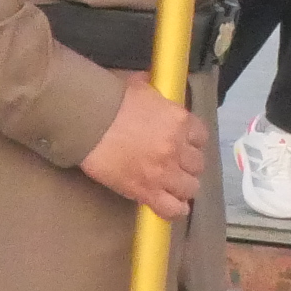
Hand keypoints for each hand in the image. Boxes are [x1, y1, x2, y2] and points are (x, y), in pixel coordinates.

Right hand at [76, 82, 204, 221]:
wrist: (89, 123)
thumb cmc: (111, 102)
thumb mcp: (140, 88)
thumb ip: (154, 92)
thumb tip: (150, 81)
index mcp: (179, 121)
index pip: (201, 137)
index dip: (192, 143)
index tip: (185, 145)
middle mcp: (177, 148)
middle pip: (198, 165)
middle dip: (188, 165)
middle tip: (176, 165)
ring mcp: (164, 172)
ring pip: (190, 187)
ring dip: (183, 186)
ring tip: (173, 186)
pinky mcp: (147, 191)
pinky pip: (172, 208)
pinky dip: (176, 209)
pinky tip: (174, 207)